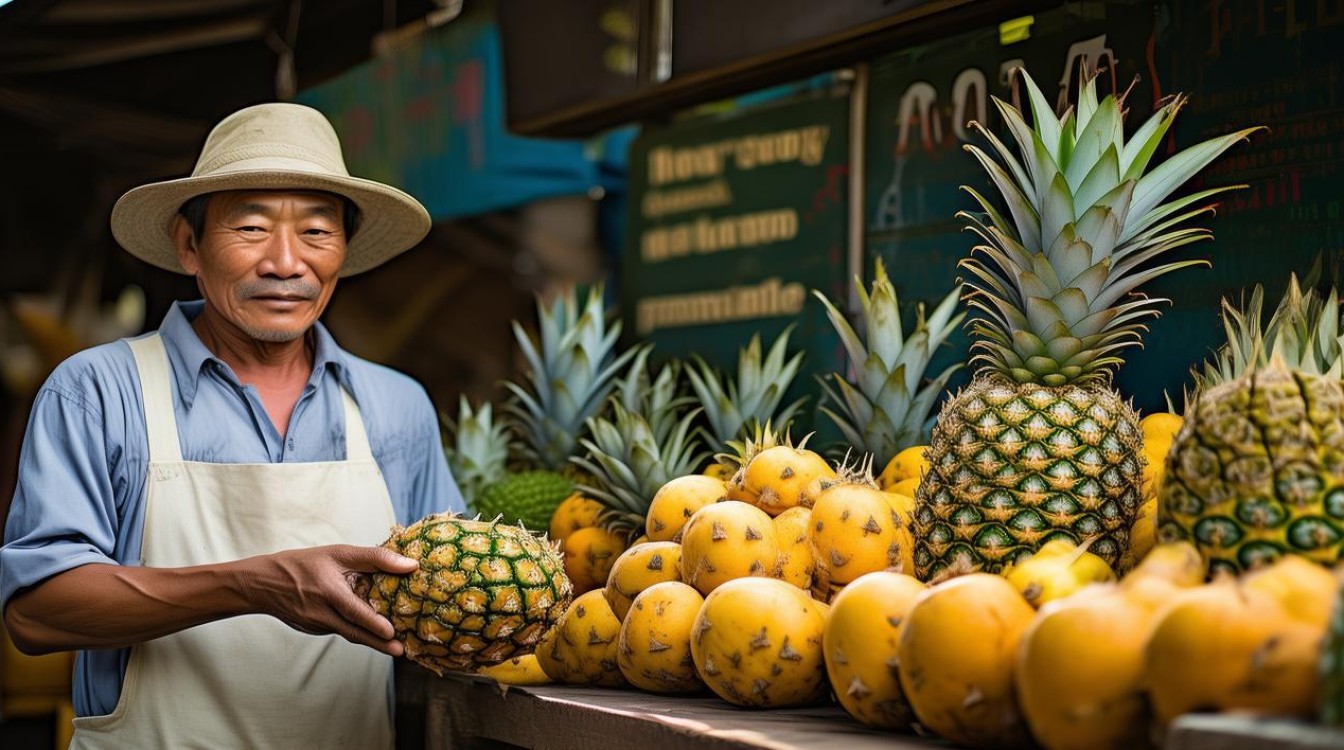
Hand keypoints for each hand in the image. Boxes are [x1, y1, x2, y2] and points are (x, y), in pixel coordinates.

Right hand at [242, 545, 417, 655]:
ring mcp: (316, 625)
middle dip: (378, 643)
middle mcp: (321, 613)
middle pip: (354, 631)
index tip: (391, 633)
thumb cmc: (305, 563)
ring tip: (394, 645)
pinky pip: (338, 630)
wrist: (263, 584)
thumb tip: (410, 565)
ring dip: (370, 640)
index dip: (372, 623)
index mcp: (328, 591)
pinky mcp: (313, 630)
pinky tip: (371, 631)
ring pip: (348, 633)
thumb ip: (375, 558)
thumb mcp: (339, 553)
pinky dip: (355, 631)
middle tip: (400, 651)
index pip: (353, 610)